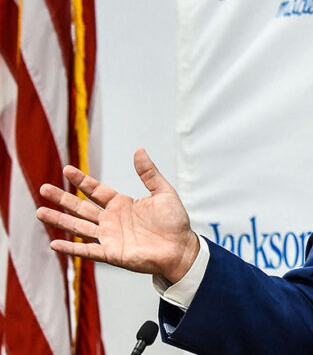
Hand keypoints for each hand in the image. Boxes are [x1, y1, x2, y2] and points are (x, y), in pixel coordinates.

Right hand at [35, 149, 199, 282]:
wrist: (181, 249)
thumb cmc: (175, 222)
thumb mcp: (164, 193)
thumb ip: (149, 174)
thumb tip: (139, 150)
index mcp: (122, 204)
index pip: (95, 191)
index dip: (81, 180)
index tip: (66, 169)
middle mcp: (111, 220)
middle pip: (81, 207)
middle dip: (62, 198)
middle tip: (42, 188)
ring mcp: (109, 237)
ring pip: (78, 227)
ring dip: (59, 220)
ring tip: (40, 212)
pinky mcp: (111, 253)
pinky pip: (87, 250)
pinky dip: (71, 248)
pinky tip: (54, 244)